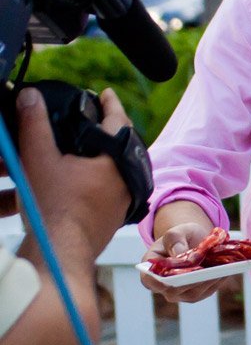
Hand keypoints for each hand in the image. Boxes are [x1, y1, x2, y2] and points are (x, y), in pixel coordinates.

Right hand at [12, 88, 130, 260]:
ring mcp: (123, 200)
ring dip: (107, 154)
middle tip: (102, 116)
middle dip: (112, 129)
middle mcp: (127, 180)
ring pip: (120, 168)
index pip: (118, 122)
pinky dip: (102, 177)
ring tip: (93, 145)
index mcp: (115, 162)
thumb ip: (35, 125)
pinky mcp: (114, 217)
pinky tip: (87, 178)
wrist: (60, 251)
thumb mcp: (39, 160)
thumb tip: (30, 96)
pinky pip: (113, 188)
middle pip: (123, 146)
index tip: (106, 93)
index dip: (110, 105)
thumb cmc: (52, 207)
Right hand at [140, 219, 226, 302]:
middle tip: (206, 269)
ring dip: (208, 280)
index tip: (172, 278)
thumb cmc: (180, 237)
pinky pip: (208, 290)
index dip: (159, 281)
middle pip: (175, 290)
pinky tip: (228, 269)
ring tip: (222, 267)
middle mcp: (164, 287)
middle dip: (191, 280)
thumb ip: (174, 239)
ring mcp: (181, 293)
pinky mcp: (198, 294)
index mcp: (150, 271)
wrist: (194, 242)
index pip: (150, 280)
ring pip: (194, 292)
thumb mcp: (176, 232)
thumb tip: (179, 253)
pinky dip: (218, 279)